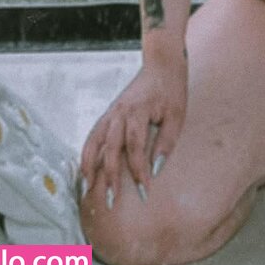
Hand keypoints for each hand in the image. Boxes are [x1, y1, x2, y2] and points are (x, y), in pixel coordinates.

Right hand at [80, 51, 186, 207]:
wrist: (162, 64)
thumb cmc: (171, 89)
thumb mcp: (177, 115)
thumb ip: (166, 142)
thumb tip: (155, 169)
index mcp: (138, 111)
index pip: (135, 147)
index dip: (138, 170)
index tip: (144, 190)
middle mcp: (120, 112)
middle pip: (110, 148)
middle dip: (109, 176)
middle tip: (110, 200)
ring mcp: (111, 112)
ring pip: (94, 142)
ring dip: (90, 166)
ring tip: (89, 190)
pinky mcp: (109, 114)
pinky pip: (93, 135)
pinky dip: (87, 153)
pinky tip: (87, 170)